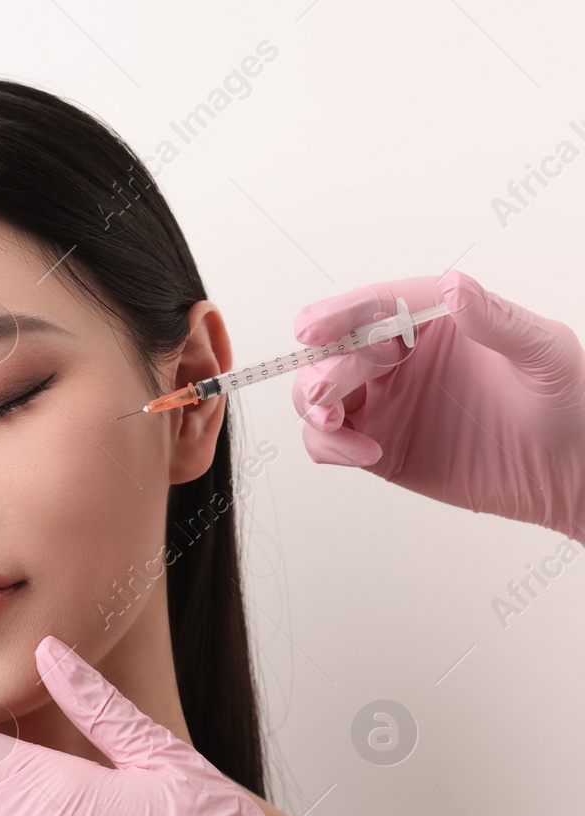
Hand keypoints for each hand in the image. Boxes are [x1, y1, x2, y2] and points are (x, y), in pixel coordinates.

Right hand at [291, 270, 584, 540]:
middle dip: (322, 368)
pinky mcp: (377, 445)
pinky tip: (364, 453)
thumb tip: (454, 288)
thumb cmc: (568, 403)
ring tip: (333, 420)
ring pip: (318, 393)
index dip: (339, 313)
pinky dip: (330, 446)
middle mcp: (401, 358)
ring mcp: (386, 402)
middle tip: (324, 391)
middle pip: (336, 351)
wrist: (571, 472)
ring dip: (313, 404)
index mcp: (436, 323)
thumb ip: (497, 320)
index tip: (314, 326)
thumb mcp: (544, 352)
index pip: (376, 306)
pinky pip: (328, 441)